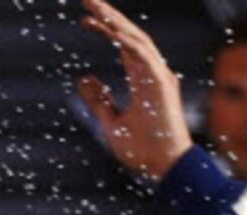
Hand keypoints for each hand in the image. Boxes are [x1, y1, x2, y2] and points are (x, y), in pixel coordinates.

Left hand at [78, 0, 193, 183]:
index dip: (107, 30)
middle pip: (130, 36)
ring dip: (114, 22)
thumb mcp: (110, 122)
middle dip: (109, 16)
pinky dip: (127, 41)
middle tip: (88, 0)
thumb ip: (99, 100)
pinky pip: (143, 56)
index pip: (124, 46)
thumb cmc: (143, 149)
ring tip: (93, 8)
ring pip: (136, 39)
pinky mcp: (160, 84)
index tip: (85, 20)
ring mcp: (159, 76)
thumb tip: (83, 79)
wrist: (164, 167)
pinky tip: (110, 30)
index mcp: (143, 78)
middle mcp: (153, 72)